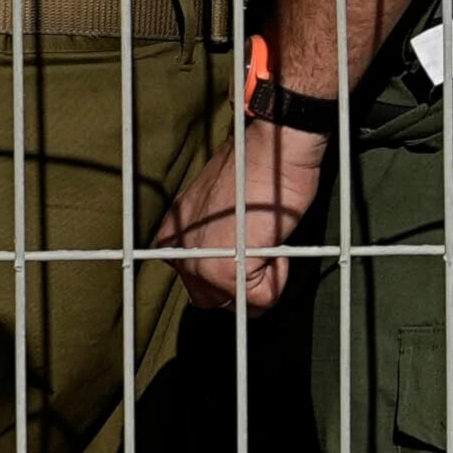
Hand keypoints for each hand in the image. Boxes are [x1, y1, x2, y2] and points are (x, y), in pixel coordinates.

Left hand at [160, 117, 334, 311]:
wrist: (272, 148)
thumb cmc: (255, 169)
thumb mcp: (217, 205)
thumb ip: (212, 236)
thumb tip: (231, 259)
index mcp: (173, 239)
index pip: (201, 281)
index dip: (234, 266)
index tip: (248, 235)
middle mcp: (178, 255)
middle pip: (215, 299)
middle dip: (244, 283)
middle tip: (261, 242)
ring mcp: (200, 266)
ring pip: (239, 304)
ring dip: (263, 279)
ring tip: (266, 238)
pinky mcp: (227, 273)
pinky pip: (263, 299)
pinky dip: (279, 275)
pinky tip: (273, 239)